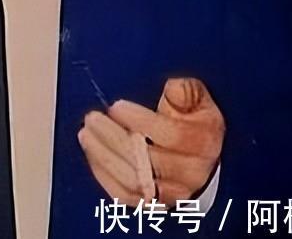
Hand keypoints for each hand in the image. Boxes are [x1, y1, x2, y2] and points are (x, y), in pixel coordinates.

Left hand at [77, 77, 224, 204]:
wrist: (198, 157)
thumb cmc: (193, 125)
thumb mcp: (197, 102)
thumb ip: (187, 92)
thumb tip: (175, 87)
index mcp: (204, 143)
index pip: (173, 136)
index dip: (141, 121)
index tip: (117, 107)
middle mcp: (192, 173)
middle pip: (150, 161)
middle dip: (114, 138)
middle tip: (94, 119)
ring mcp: (173, 193)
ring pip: (134, 182)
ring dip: (104, 156)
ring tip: (87, 134)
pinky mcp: (154, 204)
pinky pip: (125, 196)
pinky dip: (104, 175)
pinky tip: (93, 154)